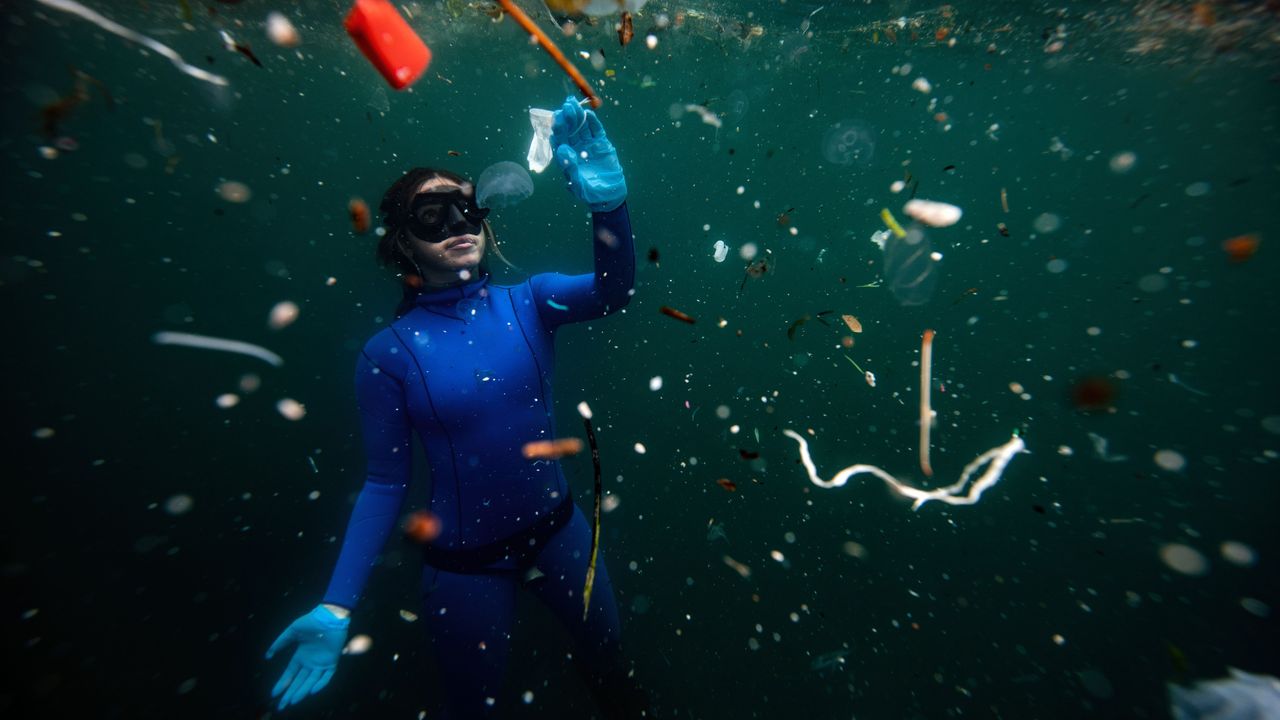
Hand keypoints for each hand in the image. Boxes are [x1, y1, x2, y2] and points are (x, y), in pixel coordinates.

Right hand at [265, 605, 349, 710]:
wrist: (329, 616)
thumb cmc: (311, 622)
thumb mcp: (292, 632)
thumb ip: (280, 643)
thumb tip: (267, 656)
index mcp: (301, 656)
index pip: (290, 674)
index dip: (283, 683)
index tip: (274, 693)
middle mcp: (310, 663)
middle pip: (299, 681)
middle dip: (290, 693)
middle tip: (282, 705)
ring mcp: (321, 663)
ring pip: (311, 681)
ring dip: (302, 691)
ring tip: (293, 701)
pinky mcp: (332, 661)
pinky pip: (327, 676)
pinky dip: (320, 683)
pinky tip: (312, 690)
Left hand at [551, 96, 626, 211]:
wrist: (610, 195)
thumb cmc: (590, 193)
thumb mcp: (578, 185)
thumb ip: (570, 169)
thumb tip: (562, 150)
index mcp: (566, 158)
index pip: (559, 141)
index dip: (558, 130)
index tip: (556, 119)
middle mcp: (575, 148)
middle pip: (569, 131)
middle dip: (567, 119)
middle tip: (565, 107)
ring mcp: (588, 144)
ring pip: (581, 127)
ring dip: (577, 116)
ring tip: (573, 105)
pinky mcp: (601, 143)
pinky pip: (595, 130)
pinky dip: (592, 122)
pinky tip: (587, 113)